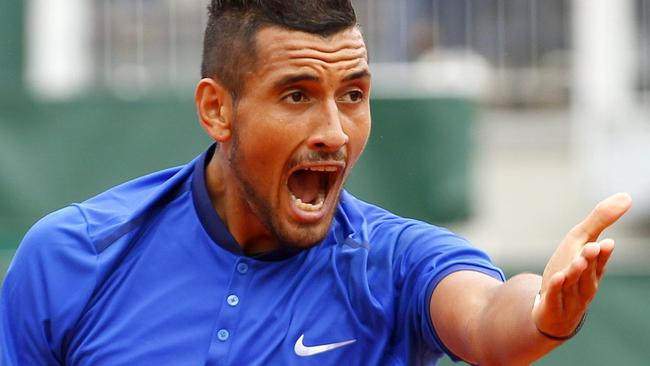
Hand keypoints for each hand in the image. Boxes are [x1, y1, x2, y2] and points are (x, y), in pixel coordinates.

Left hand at [532, 193, 631, 338]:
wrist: (553, 311)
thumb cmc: (569, 270)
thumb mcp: (581, 243)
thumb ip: (600, 221)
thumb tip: (627, 197)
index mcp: (593, 270)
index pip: (600, 261)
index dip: (603, 253)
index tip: (608, 242)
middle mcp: (584, 284)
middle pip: (588, 271)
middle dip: (591, 259)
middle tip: (593, 246)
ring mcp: (569, 297)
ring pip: (573, 283)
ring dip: (576, 272)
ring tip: (578, 260)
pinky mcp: (552, 306)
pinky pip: (555, 296)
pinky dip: (556, 288)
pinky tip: (556, 278)